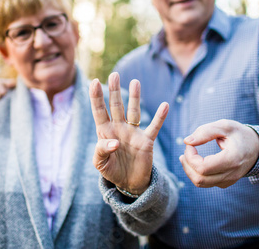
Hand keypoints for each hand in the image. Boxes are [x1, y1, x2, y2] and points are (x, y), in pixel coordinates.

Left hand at [89, 72, 168, 194]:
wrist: (129, 183)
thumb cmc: (112, 171)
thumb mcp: (100, 164)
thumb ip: (101, 151)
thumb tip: (114, 142)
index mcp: (104, 132)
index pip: (99, 111)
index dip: (96, 97)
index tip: (93, 82)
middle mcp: (119, 128)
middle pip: (116, 105)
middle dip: (114, 90)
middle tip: (114, 74)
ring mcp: (133, 132)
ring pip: (134, 111)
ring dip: (134, 97)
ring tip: (135, 82)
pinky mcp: (146, 140)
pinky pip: (154, 126)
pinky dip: (159, 117)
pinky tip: (165, 105)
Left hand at [179, 119, 258, 188]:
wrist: (257, 147)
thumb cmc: (239, 134)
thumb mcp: (225, 126)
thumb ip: (205, 131)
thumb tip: (187, 141)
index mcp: (232, 159)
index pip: (203, 167)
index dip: (190, 156)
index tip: (191, 144)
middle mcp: (231, 174)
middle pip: (199, 178)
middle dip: (187, 163)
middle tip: (187, 149)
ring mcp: (229, 180)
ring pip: (200, 183)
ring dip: (189, 170)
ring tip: (185, 156)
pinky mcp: (225, 183)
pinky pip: (205, 183)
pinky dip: (196, 173)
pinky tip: (195, 161)